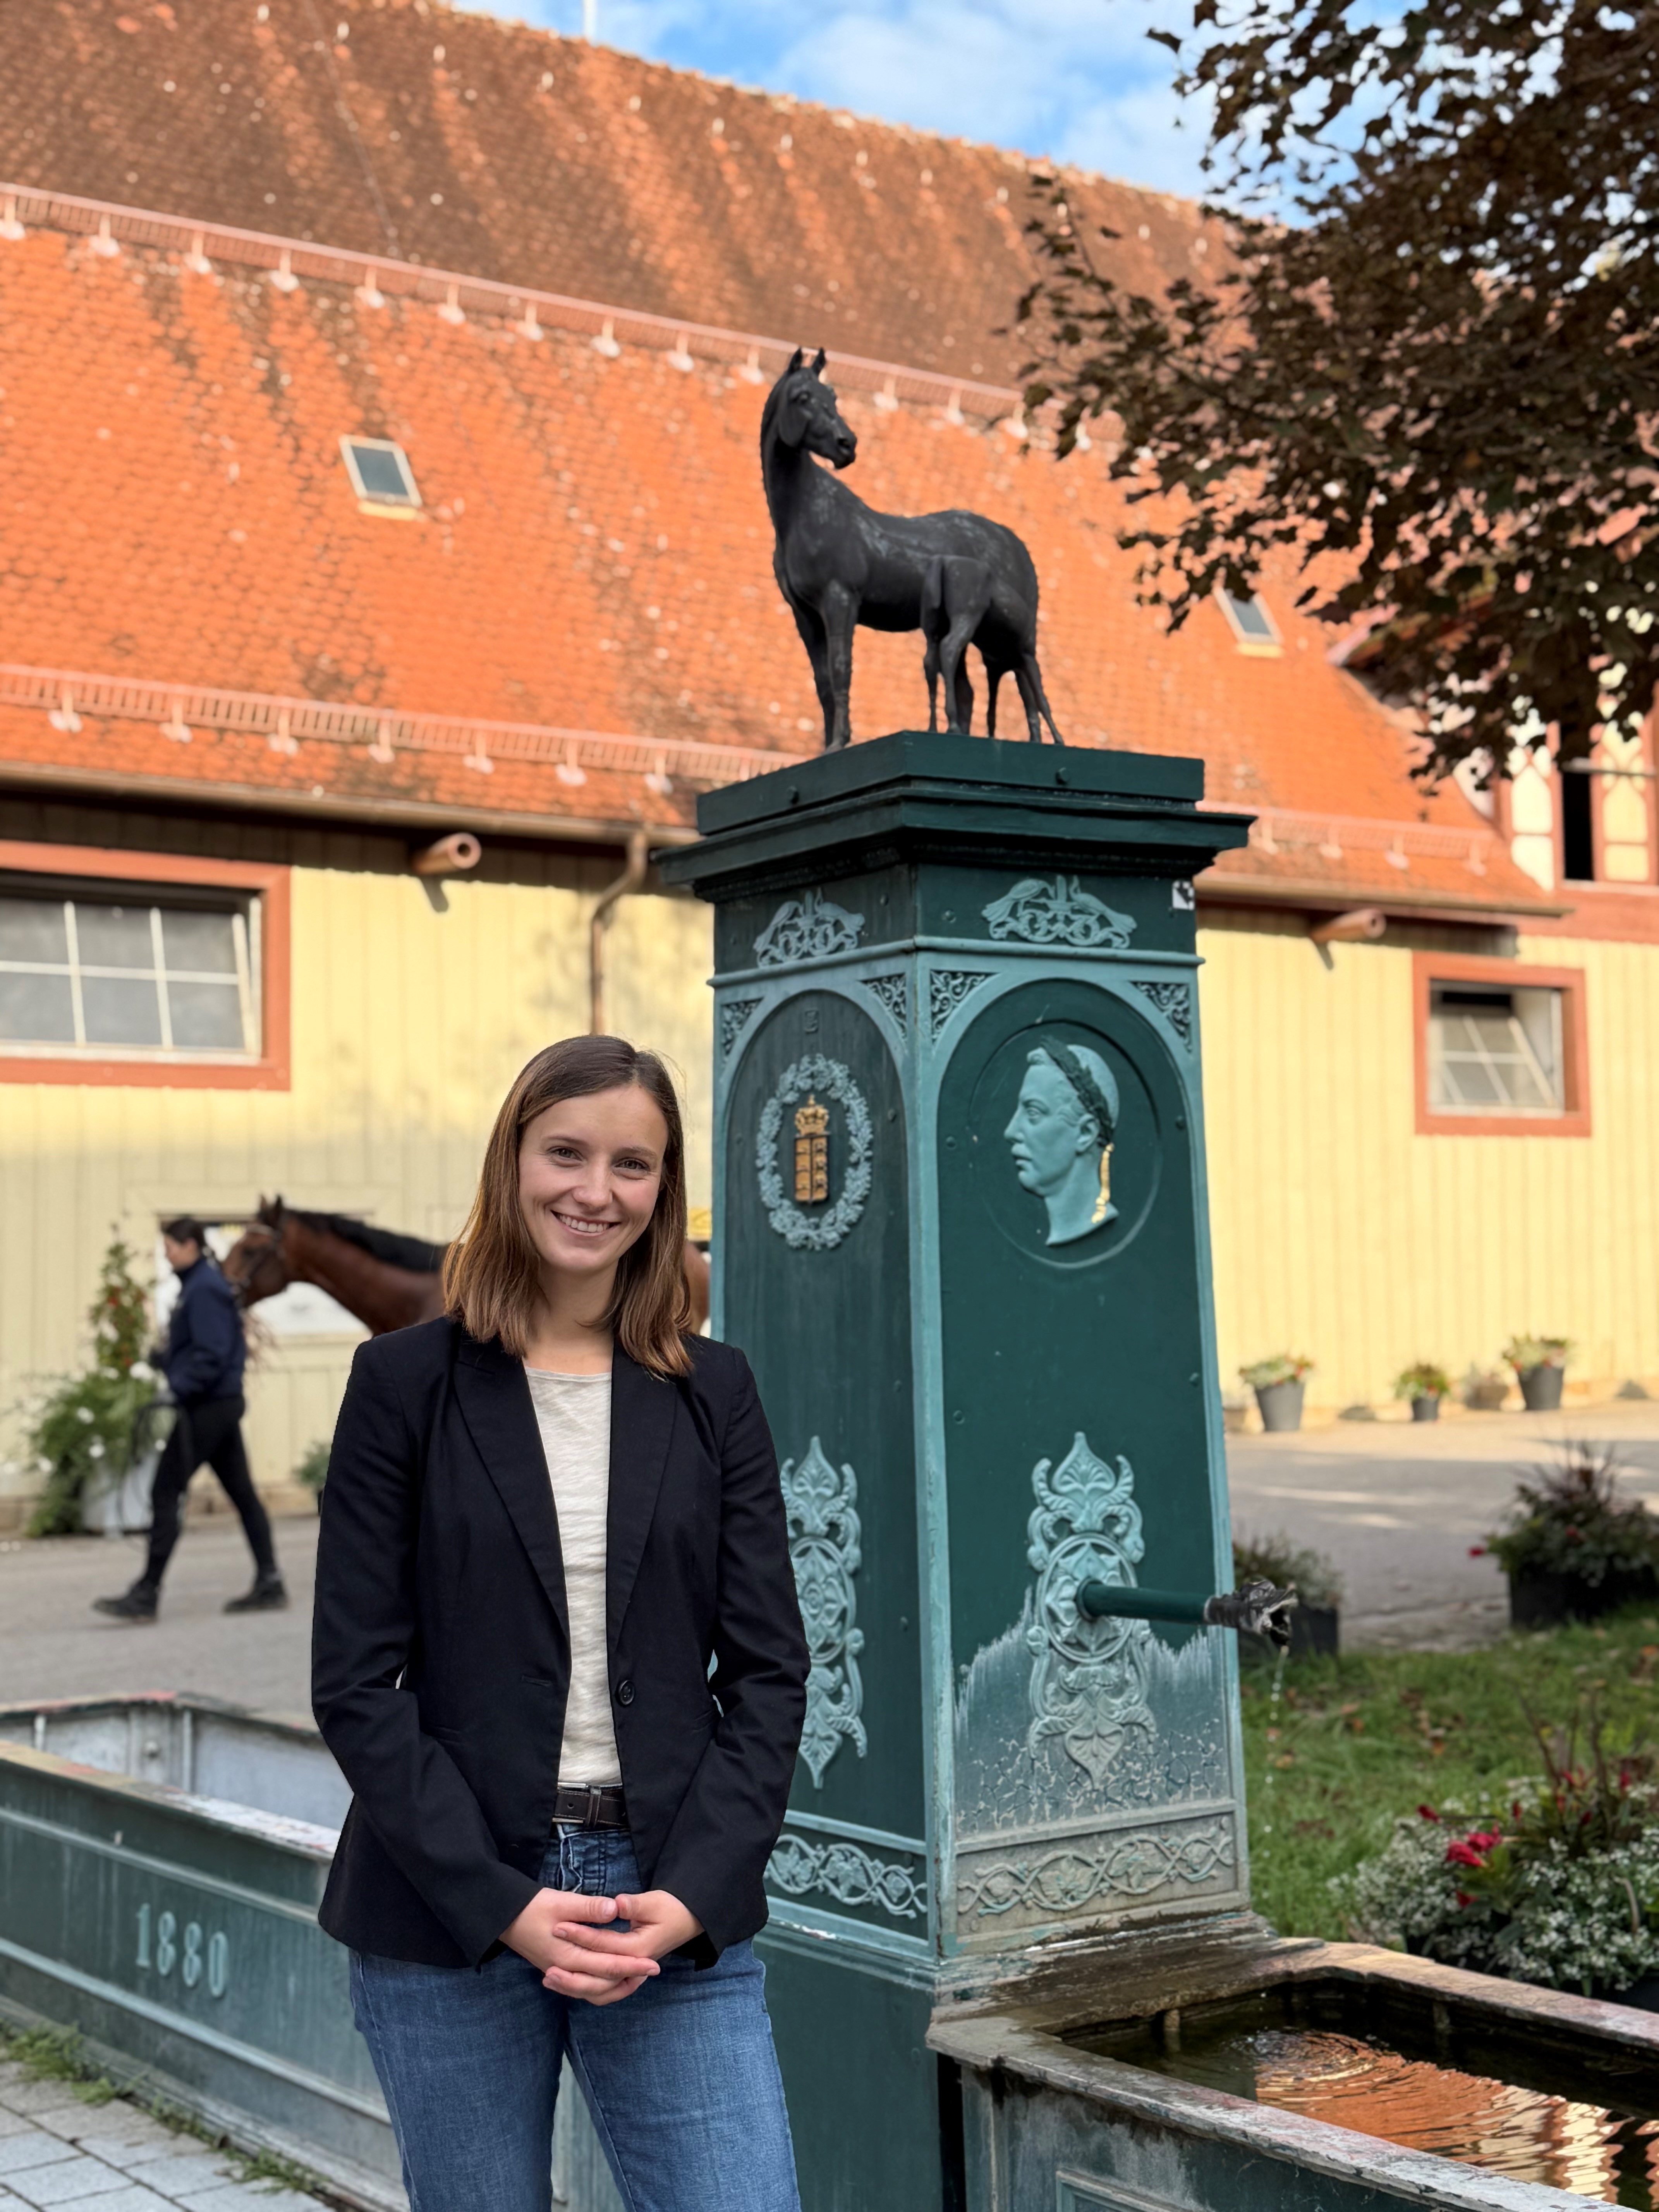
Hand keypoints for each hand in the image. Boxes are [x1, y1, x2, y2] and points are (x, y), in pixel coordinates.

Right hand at [501, 1888, 659, 2006]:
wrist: (505, 1917)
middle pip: (603, 1985)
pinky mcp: (557, 1970)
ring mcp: (560, 1973)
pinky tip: (610, 1979)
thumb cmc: (533, 1906)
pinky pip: (582, 1988)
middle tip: (652, 1970)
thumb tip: (615, 1908)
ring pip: (592, 1992)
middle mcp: (565, 1970)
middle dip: (629, 1978)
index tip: (654, 1964)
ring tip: (636, 1977)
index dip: (633, 1965)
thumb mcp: (561, 1901)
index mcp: (568, 1955)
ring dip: (616, 1987)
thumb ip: (589, 1908)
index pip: (607, 1966)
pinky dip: (599, 1987)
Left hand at [543, 1889, 704, 1999]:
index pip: (603, 1945)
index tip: (558, 1927)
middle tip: (546, 1968)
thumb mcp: (654, 1902)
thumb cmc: (670, 1909)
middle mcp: (633, 1968)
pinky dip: (585, 1990)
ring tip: (549, 1980)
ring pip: (600, 1991)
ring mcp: (630, 1975)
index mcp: (638, 1950)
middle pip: (598, 1978)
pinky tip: (567, 1983)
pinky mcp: (626, 1975)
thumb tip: (616, 1904)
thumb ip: (634, 1905)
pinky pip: (604, 1990)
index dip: (580, 1935)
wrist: (685, 1920)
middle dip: (571, 1974)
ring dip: (575, 1987)